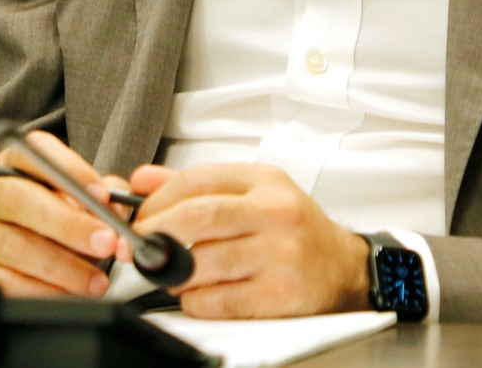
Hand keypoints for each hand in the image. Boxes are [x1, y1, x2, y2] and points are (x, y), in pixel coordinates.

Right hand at [0, 132, 130, 298]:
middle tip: (105, 242)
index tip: (102, 195)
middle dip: (69, 224)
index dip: (71, 170)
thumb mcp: (78, 198)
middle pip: (21, 198)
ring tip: (95, 280)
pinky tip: (66, 294)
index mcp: (13, 161)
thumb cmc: (52, 217)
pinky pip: (3, 280)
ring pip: (14, 245)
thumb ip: (102, 196)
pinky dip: (40, 290)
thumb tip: (117, 207)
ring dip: (62, 266)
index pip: (36, 150)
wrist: (14, 251)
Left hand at [129, 163, 368, 318]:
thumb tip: (143, 180)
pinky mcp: (279, 295)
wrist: (342, 268)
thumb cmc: (293, 228)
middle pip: (199, 217)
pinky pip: (218, 300)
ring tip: (167, 273)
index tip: (140, 216)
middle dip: (157, 233)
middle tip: (140, 246)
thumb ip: (197, 184)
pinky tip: (195, 294)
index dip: (157, 200)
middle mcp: (275, 212)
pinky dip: (194, 300)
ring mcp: (280, 254)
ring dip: (172, 272)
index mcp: (265, 181)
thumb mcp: (253, 192)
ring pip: (204, 262)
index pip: (197, 180)